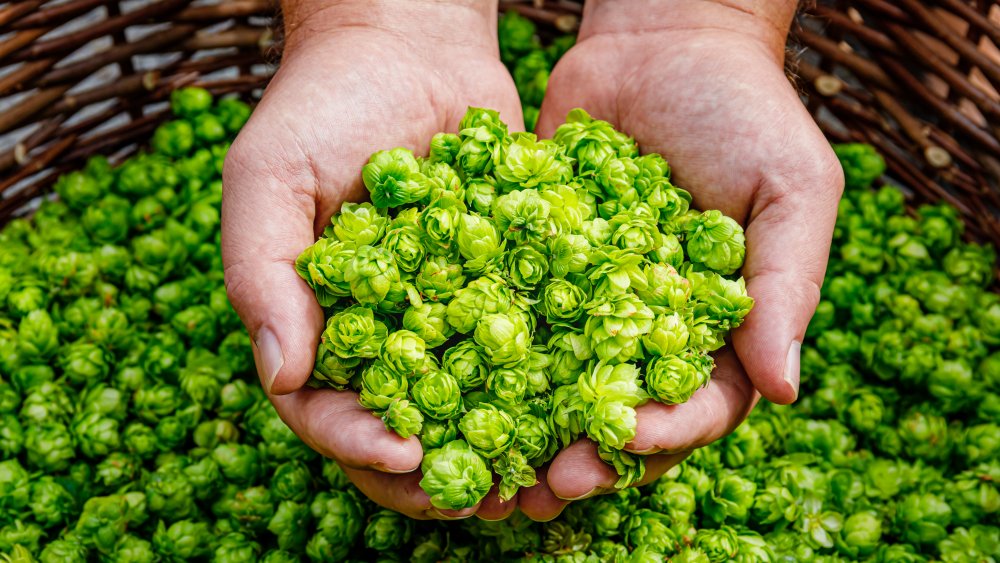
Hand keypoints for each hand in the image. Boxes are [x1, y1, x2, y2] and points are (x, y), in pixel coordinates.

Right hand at [221, 0, 522, 519]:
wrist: (408, 46)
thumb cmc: (321, 105)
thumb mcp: (268, 178)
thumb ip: (261, 276)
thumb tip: (283, 377)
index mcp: (319, 325)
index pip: (327, 410)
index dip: (359, 443)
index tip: (404, 455)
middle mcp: (383, 333)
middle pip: (403, 426)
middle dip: (436, 472)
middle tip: (479, 498)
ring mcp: (447, 313)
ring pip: (471, 404)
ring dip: (499, 448)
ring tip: (537, 479)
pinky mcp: (505, 285)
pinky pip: (525, 346)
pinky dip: (547, 384)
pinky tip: (579, 408)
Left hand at [518, 0, 843, 519]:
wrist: (662, 40)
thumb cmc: (744, 110)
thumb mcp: (791, 189)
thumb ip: (786, 286)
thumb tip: (784, 391)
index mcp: (719, 326)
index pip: (702, 403)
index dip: (670, 431)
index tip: (628, 437)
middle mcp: (650, 326)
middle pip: (624, 411)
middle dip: (593, 452)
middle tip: (552, 484)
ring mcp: (590, 300)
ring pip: (561, 383)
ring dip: (533, 428)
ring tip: (498, 462)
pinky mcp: (537, 266)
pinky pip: (513, 318)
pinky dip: (489, 355)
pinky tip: (455, 382)